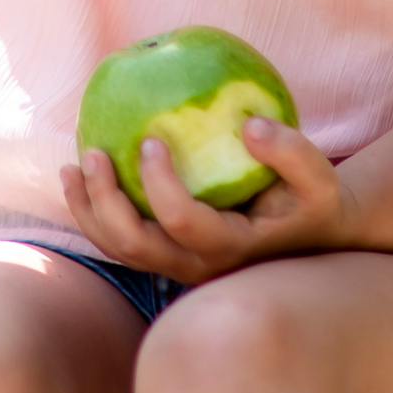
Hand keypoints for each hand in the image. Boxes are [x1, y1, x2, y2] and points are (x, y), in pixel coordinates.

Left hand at [58, 117, 363, 283]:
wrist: (312, 236)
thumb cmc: (314, 202)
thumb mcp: (321, 179)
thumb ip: (292, 153)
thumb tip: (249, 126)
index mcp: (232, 248)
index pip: (184, 222)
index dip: (159, 184)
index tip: (150, 139)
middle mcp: (199, 266)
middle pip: (136, 245)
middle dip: (104, 200)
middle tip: (92, 152)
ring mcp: (178, 265)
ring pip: (119, 249)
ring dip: (88, 209)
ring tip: (71, 166)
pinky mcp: (167, 255)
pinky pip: (120, 240)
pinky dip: (94, 211)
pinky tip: (81, 176)